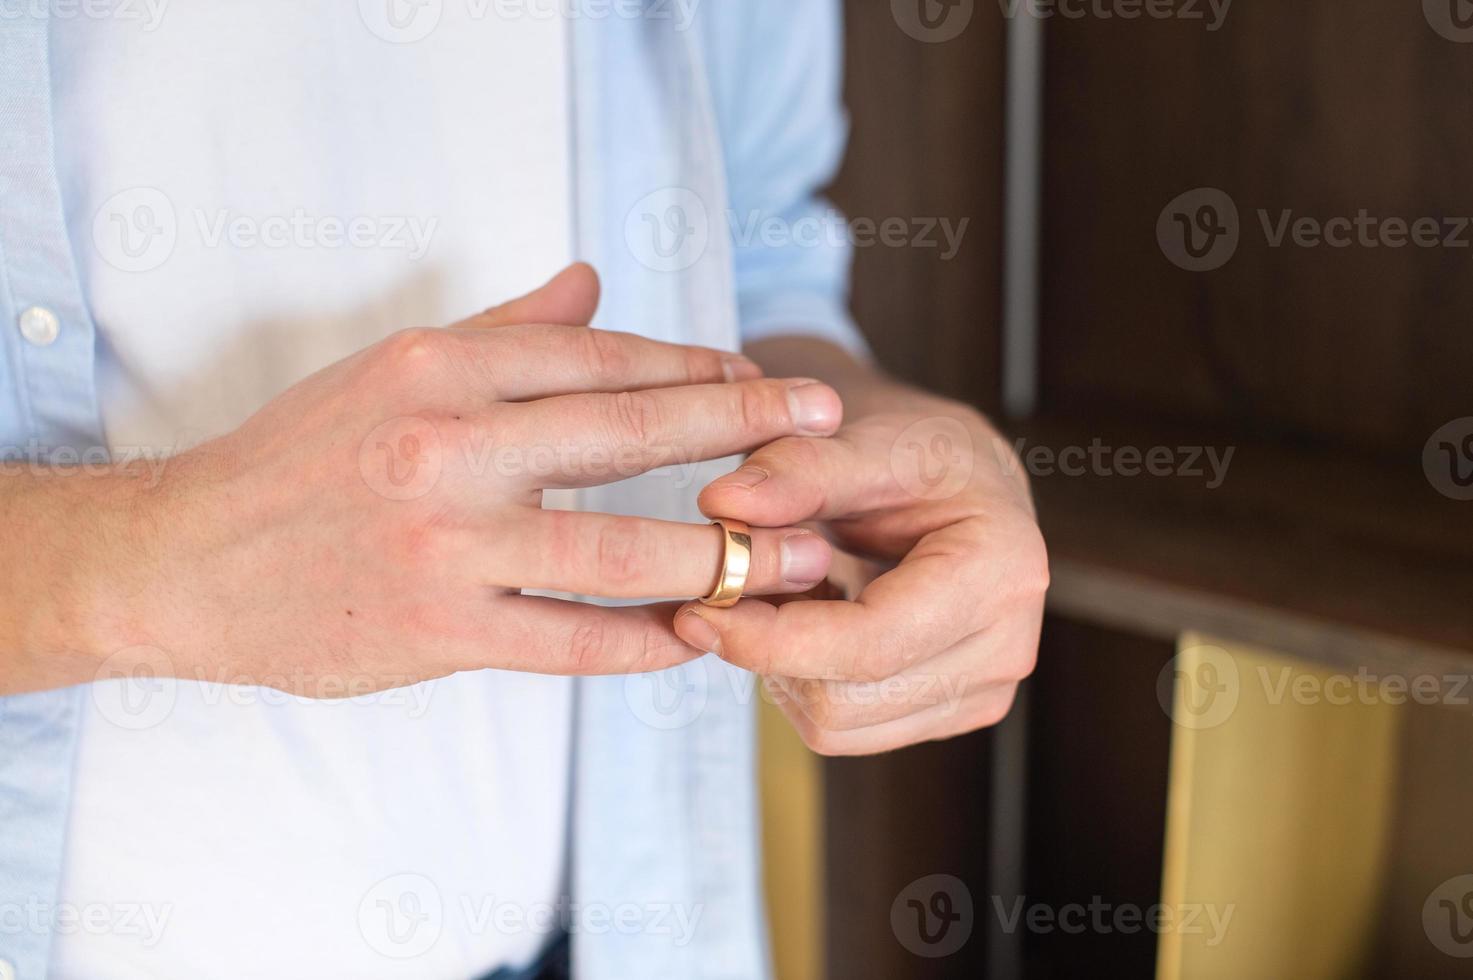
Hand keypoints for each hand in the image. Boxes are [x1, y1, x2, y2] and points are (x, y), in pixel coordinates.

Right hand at [59, 266, 842, 697]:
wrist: (184, 560)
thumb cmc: (298, 458)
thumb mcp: (391, 368)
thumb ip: (503, 330)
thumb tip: (593, 280)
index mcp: (439, 370)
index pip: (599, 360)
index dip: (695, 370)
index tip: (765, 379)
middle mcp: (446, 448)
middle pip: (627, 436)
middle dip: (742, 432)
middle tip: (826, 427)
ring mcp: (444, 546)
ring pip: (615, 552)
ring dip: (719, 557)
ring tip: (796, 560)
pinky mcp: (436, 632)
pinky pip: (568, 642)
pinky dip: (643, 641)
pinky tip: (699, 634)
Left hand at [675, 383, 1046, 755]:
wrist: (958, 474)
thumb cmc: (919, 451)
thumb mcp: (861, 438)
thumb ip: (795, 469)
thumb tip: (722, 503)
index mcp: (999, 571)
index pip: (867, 645)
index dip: (770, 639)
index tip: (696, 609)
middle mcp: (1007, 645)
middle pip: (846, 702)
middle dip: (773, 651)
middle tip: (736, 587)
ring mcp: (983, 691)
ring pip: (838, 726)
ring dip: (786, 667)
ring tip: (790, 589)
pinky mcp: (951, 711)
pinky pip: (848, 728)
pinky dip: (808, 680)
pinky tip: (815, 616)